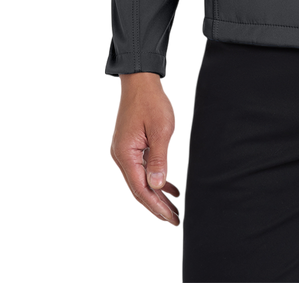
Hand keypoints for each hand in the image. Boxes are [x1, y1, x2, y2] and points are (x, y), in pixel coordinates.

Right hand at [109, 72, 180, 227]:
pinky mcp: (132, 145)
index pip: (142, 190)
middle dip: (158, 205)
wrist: (140, 80)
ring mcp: (126, 151)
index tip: (171, 217)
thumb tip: (157, 185)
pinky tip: (168, 185)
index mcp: (126, 155)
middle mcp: (122, 156)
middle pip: (140, 188)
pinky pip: (143, 168)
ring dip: (158, 193)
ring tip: (174, 205)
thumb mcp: (160, 129)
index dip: (157, 206)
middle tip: (175, 217)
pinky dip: (156, 178)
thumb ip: (158, 159)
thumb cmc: (149, 100)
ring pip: (142, 179)